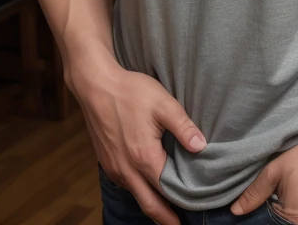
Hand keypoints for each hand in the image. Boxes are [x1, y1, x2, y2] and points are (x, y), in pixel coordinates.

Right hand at [70, 59, 206, 224]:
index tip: (193, 212)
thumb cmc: (130, 92)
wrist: (95, 85)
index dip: (181, 204)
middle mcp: (126, 170)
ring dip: (152, 204)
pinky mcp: (106, 161)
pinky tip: (147, 184)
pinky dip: (138, 190)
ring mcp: (114, 167)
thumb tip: (201, 147)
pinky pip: (125, 184)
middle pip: (149, 205)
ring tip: (168, 206)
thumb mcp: (163, 103)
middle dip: (166, 218)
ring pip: (136, 195)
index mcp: (143, 158)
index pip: (166, 192)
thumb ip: (183, 127)